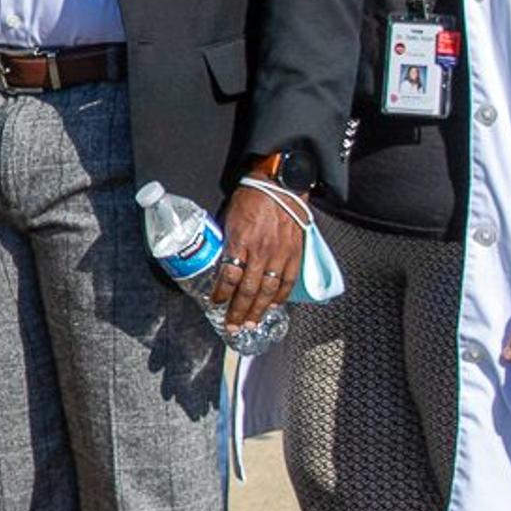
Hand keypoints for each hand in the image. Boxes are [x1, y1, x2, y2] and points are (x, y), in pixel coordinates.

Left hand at [209, 183, 308, 329]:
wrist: (280, 184)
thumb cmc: (251, 197)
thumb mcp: (230, 217)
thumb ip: (228, 241)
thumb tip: (221, 261)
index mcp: (240, 240)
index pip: (228, 275)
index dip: (221, 292)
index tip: (215, 303)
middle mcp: (260, 250)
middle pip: (248, 289)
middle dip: (239, 310)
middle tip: (232, 326)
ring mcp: (280, 253)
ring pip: (268, 290)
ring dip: (259, 310)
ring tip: (251, 323)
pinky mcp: (295, 252)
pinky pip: (288, 280)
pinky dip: (281, 295)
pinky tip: (274, 306)